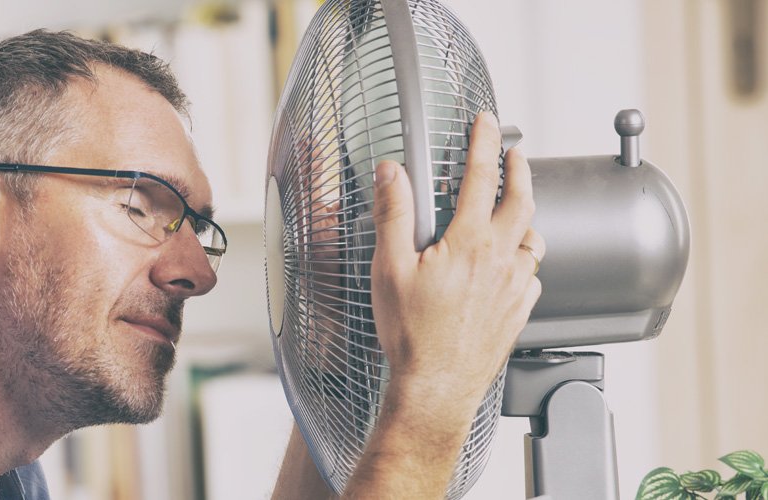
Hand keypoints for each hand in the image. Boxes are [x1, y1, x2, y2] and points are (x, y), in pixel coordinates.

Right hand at [338, 112, 542, 498]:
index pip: (481, 177)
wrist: (436, 387)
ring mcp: (515, 288)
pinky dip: (526, 258)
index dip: (485, 143)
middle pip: (522, 202)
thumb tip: (392, 173)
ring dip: (525, 216)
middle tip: (515, 153)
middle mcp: (501, 260)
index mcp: (470, 242)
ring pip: (533, 239)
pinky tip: (514, 263)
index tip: (487, 122)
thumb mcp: (388, 268)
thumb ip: (393, 214)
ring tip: (515, 208)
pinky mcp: (519, 313)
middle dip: (519, 170)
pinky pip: (533, 275)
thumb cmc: (411, 334)